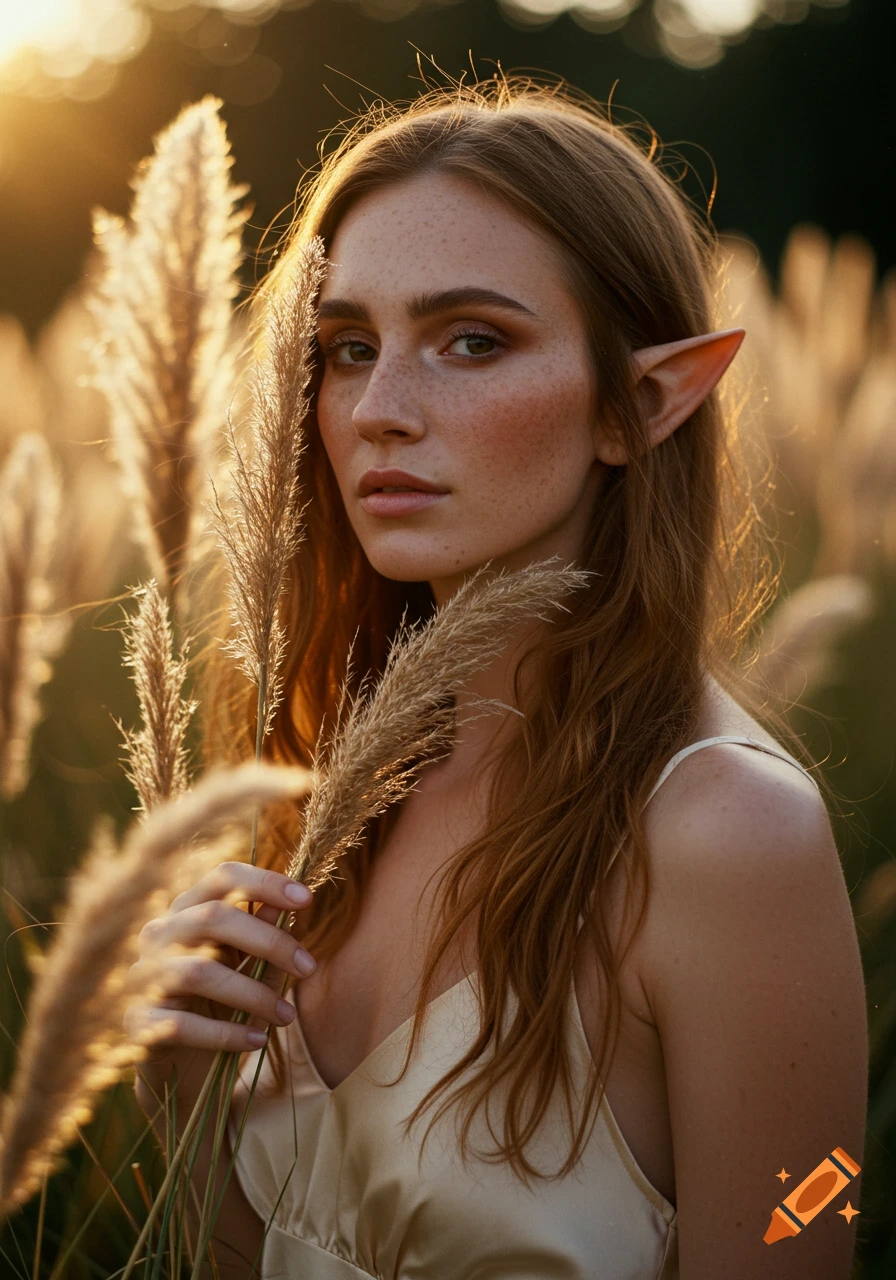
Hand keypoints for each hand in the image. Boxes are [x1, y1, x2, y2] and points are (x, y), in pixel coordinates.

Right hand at [125, 861, 315, 1108]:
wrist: (186, 1066)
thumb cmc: (224, 1005)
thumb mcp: (251, 968)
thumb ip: (266, 937)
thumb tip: (287, 906)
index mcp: (188, 910)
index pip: (223, 878)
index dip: (264, 882)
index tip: (307, 899)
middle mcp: (159, 935)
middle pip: (212, 918)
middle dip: (269, 941)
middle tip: (308, 968)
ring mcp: (142, 977)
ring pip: (199, 972)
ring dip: (253, 994)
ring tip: (286, 1015)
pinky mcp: (137, 1022)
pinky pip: (182, 1024)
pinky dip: (226, 1034)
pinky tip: (257, 1040)